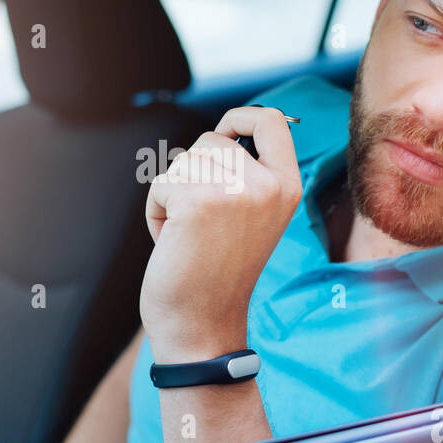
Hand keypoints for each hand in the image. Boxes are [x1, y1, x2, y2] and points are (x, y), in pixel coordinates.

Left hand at [140, 106, 302, 363]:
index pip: (272, 121)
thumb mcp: (251, 216)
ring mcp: (235, 191)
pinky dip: (156, 211)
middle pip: (212, 140)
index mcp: (287, 187)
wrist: (202, 325)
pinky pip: (161, 184)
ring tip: (188, 235)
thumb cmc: (217, 272)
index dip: (241, 117)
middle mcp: (268, 186)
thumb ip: (247, 175)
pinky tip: (171, 242)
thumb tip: (225, 132)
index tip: (225, 134)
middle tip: (201, 223)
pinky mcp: (198, 201)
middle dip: (193, 173)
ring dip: (172, 194)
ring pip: (183, 161)